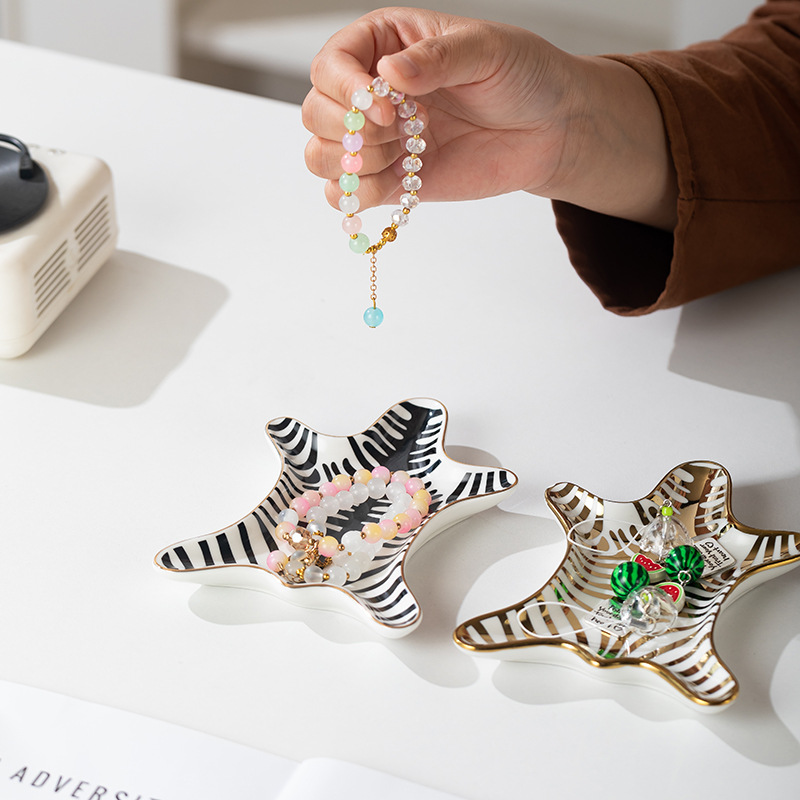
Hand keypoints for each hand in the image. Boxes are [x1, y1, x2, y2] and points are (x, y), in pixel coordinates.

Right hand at [303, 8, 676, 229]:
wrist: (549, 130)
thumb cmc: (523, 77)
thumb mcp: (486, 51)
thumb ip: (437, 60)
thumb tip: (389, 72)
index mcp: (386, 44)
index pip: (331, 64)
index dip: (346, 89)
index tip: (386, 107)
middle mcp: (373, 92)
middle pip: (316, 112)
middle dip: (348, 130)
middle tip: (396, 132)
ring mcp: (380, 139)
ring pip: (321, 156)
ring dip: (351, 163)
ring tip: (401, 155)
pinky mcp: (392, 179)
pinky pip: (347, 195)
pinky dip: (358, 196)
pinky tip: (399, 180)